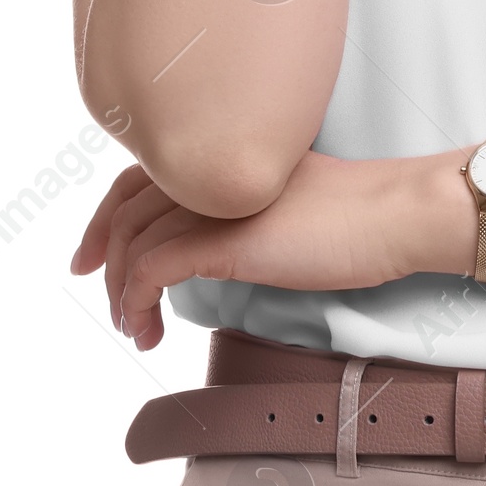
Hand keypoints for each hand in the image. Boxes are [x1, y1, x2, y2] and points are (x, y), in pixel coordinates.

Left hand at [69, 151, 423, 350]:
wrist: (393, 215)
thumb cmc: (356, 217)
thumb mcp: (284, 203)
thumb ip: (242, 209)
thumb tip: (214, 246)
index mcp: (224, 155)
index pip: (140, 176)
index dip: (106, 214)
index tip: (92, 254)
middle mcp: (209, 169)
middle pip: (124, 207)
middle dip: (99, 251)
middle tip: (97, 292)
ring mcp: (213, 202)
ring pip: (131, 243)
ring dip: (121, 294)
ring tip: (136, 330)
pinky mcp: (222, 239)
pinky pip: (151, 271)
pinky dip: (138, 304)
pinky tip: (150, 330)